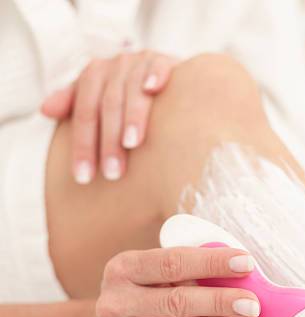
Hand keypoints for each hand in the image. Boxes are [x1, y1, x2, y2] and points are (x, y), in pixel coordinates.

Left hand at [41, 51, 177, 183]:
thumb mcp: (101, 99)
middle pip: (107, 105)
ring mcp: (140, 61)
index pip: (84, 113)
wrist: (168, 78)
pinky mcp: (165, 60)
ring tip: (131, 144)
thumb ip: (74, 103)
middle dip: (108, 141)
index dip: (82, 145)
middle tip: (112, 173)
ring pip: (132, 90)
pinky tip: (152, 90)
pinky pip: (158, 66)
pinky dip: (155, 75)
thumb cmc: (130, 96)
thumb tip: (44, 110)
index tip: (84, 177)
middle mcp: (115, 65)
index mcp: (95, 75)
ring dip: (132, 116)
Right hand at [88, 246, 261, 316]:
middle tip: (253, 302)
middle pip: (179, 299)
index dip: (212, 262)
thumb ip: (185, 271)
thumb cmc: (139, 297)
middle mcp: (118, 300)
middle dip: (221, 300)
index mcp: (124, 268)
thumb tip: (239, 272)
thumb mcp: (149, 276)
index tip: (246, 262)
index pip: (173, 261)